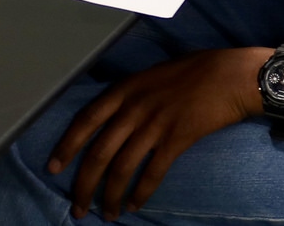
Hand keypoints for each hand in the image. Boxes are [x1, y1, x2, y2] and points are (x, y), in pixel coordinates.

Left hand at [46, 47, 270, 219]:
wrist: (230, 75)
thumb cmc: (193, 71)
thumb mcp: (150, 76)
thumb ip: (129, 97)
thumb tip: (112, 120)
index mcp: (124, 89)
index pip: (85, 121)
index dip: (67, 146)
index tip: (53, 167)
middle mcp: (134, 107)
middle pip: (99, 152)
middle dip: (84, 183)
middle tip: (77, 206)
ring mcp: (154, 124)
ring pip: (122, 168)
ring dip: (111, 195)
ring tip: (106, 214)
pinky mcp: (176, 139)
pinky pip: (152, 173)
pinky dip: (140, 193)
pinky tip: (134, 206)